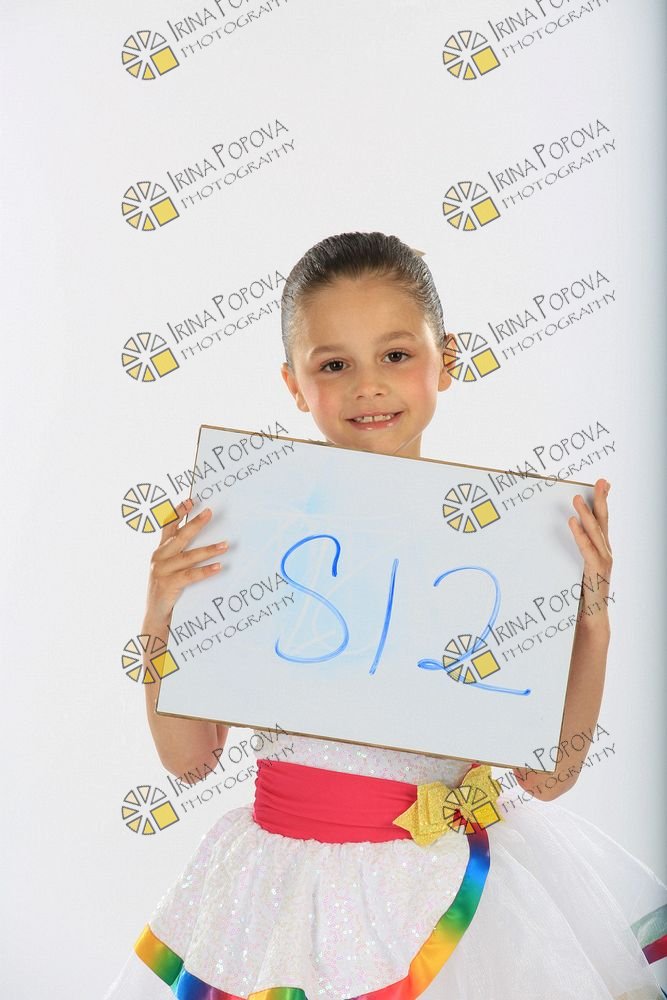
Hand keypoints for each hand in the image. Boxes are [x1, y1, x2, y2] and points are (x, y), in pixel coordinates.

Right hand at [144, 499, 227, 627]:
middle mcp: (159, 557)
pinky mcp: (168, 584)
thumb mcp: (168, 568)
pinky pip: (190, 575)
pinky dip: (205, 571)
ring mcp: (162, 571)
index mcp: (160, 550)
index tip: (190, 500)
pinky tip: (217, 567)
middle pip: (180, 536)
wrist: (154, 615)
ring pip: (188, 556)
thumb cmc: (166, 589)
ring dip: (208, 550)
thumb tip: (205, 543)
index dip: (177, 512)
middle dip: (195, 523)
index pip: (167, 526)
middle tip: (210, 512)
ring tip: (224, 545)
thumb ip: (180, 555)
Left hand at [567, 478, 612, 622]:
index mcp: (601, 550)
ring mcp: (603, 562)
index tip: (604, 484)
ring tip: (577, 498)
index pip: (603, 521)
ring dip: (586, 513)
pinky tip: (572, 522)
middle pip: (603, 521)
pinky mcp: (595, 571)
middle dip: (601, 500)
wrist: (593, 619)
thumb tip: (566, 532)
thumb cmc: (583, 594)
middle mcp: (605, 553)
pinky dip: (579, 534)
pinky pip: (586, 549)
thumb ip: (578, 551)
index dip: (604, 502)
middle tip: (600, 481)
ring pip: (595, 532)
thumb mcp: (580, 568)